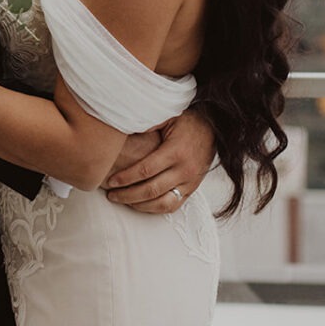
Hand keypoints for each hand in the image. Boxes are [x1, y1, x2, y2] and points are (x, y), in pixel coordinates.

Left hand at [101, 108, 215, 213]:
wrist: (213, 128)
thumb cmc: (185, 121)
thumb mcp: (167, 117)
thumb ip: (148, 124)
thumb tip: (122, 125)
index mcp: (175, 151)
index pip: (146, 170)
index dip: (126, 177)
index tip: (111, 181)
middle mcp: (185, 170)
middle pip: (152, 190)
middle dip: (128, 194)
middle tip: (110, 194)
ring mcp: (190, 182)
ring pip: (162, 203)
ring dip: (139, 205)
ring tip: (122, 200)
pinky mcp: (192, 189)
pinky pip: (173, 205)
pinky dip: (155, 208)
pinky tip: (139, 204)